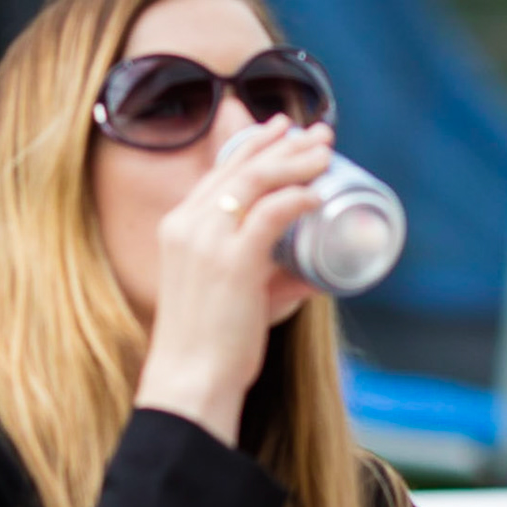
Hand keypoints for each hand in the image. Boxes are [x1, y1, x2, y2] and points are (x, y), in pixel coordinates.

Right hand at [133, 117, 333, 444]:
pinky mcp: (231, 262)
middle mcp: (188, 224)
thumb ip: (273, 283)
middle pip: (241, 166)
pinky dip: (296, 198)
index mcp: (180, 226)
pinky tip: (318, 194)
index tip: (284, 128)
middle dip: (285, 143)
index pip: (220, 170)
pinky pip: (269, 214)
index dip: (254, 144)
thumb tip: (316, 279)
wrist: (190, 378)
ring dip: (296, 162)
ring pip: (255, 181)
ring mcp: (207, 241)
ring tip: (326, 154)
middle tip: (320, 133)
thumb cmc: (214, 345)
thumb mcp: (239, 299)